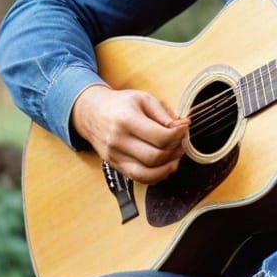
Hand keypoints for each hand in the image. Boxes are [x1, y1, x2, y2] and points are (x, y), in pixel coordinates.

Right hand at [71, 85, 188, 183]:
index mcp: (126, 120)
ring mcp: (115, 156)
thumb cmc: (120, 104)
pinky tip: (165, 165)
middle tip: (181, 142)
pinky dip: (157, 176)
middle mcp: (118, 141)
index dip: (179, 135)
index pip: (160, 137)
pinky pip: (140, 178)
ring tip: (176, 155)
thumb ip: (164, 113)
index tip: (184, 128)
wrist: (92, 113)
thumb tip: (183, 126)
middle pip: (156, 157)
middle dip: (175, 151)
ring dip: (169, 166)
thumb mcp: (143, 98)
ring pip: (148, 173)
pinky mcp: (116, 166)